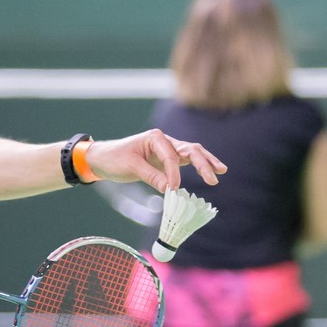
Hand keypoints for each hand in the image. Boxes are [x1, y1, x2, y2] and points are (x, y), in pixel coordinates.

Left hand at [84, 130, 226, 192]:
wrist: (104, 158)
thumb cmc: (115, 158)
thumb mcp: (131, 167)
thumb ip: (151, 176)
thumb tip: (169, 189)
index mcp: (155, 138)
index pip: (171, 156)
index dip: (174, 173)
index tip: (173, 188)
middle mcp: (165, 141)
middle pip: (190, 150)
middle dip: (203, 163)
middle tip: (214, 178)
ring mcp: (168, 149)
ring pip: (192, 154)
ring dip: (207, 162)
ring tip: (222, 171)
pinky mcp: (167, 160)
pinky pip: (186, 162)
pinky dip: (199, 166)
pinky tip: (212, 172)